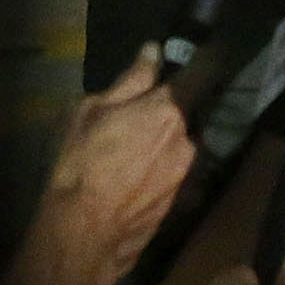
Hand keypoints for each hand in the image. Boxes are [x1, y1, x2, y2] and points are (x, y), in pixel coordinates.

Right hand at [21, 47, 198, 284]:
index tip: (195, 59)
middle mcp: (187, 138)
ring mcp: (186, 172)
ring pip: (177, 145)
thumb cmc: (81, 162)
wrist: (83, 232)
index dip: (200, 64)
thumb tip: (154, 51)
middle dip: (165, 114)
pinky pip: (170, 173)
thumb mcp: (91, 110)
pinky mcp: (179, 200)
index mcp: (169, 109)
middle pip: (183, 115)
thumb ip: (131, 80)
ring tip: (128, 156)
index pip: (202, 74)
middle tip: (133, 121)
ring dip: (161, 144)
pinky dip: (156, 171)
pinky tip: (130, 181)